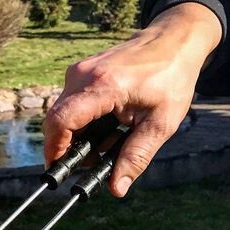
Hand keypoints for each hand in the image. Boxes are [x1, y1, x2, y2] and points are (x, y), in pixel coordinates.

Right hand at [43, 3, 222, 196]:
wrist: (174, 40)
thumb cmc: (171, 78)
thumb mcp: (161, 123)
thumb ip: (136, 156)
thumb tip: (116, 188)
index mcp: (102, 87)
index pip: (61, 121)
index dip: (54, 150)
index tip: (60, 170)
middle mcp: (83, 75)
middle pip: (57, 120)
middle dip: (68, 147)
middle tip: (91, 163)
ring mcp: (79, 71)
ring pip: (62, 113)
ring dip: (77, 135)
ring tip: (107, 144)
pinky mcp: (80, 71)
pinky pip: (70, 103)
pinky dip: (82, 121)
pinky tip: (106, 127)